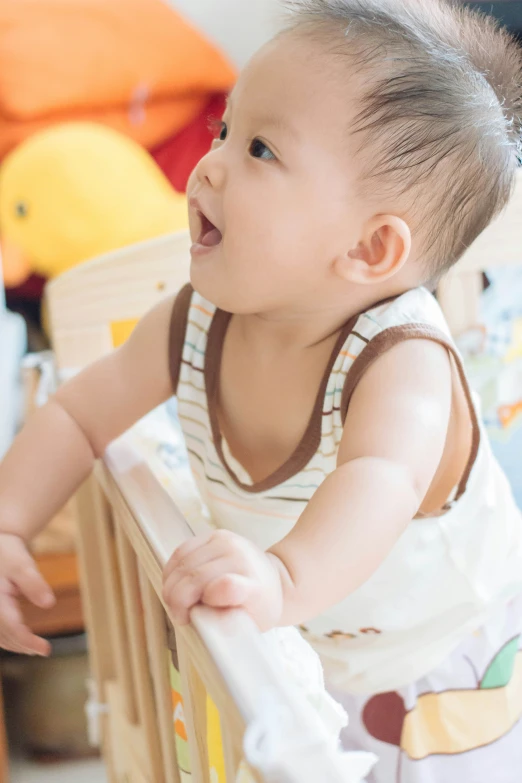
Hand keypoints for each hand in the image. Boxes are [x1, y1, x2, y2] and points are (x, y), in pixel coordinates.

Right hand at [0, 534, 55, 655]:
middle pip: (3, 635)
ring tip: (35, 649)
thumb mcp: (23, 564)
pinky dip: (8, 638)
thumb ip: (34, 584)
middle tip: (43, 650)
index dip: (27, 641)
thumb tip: (49, 604)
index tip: (45, 650)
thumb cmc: (8, 554)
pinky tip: (22, 640)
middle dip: (23, 645)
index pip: (11, 627)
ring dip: (15, 644)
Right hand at [162, 530, 283, 630]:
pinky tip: (173, 584)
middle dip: (177, 600)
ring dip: (171, 586)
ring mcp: (226, 542)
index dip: (204, 599)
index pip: (227, 587)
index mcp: (254, 585)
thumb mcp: (250, 624)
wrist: (273, 580)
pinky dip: (172, 570)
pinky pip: (181, 551)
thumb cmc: (258, 607)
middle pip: (194, 577)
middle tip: (178, 616)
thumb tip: (200, 614)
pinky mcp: (214, 535)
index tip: (192, 616)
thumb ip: (226, 622)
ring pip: (183, 563)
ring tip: (174, 602)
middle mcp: (240, 558)